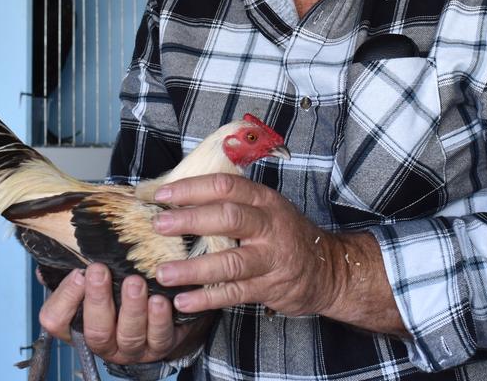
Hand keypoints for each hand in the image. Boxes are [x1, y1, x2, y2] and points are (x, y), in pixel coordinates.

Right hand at [36, 264, 194, 364]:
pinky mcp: (160, 346)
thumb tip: (55, 255)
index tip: (78, 273)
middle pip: (96, 332)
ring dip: (132, 308)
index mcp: (78, 327)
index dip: (65, 299)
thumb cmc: (118, 291)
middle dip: (97, 299)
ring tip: (135, 283)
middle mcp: (104, 344)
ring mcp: (132, 349)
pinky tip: (161, 299)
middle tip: (100, 270)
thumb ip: (75, 272)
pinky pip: (159, 337)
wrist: (159, 311)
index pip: (56, 321)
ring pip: (129, 336)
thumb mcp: (93, 281)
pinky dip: (160, 318)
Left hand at [151, 173, 343, 317]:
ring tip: (163, 273)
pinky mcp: (270, 287)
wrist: (328, 268)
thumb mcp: (266, 207)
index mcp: (264, 200)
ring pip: (230, 262)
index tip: (162, 193)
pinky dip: (207, 299)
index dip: (192, 188)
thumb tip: (179, 194)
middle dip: (190, 220)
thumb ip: (232, 201)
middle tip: (158, 225)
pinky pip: (234, 293)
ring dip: (194, 268)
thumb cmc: (285, 234)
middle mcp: (270, 226)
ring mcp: (271, 258)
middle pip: (228, 217)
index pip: (226, 186)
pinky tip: (184, 301)